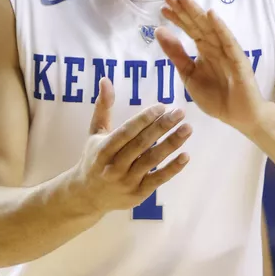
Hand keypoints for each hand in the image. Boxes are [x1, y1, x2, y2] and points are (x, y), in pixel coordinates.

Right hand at [71, 77, 191, 212]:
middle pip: (141, 144)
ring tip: (187, 128)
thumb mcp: (95, 133)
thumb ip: (103, 107)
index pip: (127, 132)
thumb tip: (106, 79)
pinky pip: (158, 179)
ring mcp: (126, 181)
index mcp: (102, 149)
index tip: (162, 106)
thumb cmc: (94, 158)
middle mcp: (114, 166)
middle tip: (180, 112)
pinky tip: (186, 155)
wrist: (87, 196)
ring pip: (152, 160)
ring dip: (171, 144)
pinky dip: (172, 168)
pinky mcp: (138, 194)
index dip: (145, 118)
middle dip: (162, 126)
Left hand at [156, 0, 264, 134]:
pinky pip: (228, 41)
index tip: (162, 6)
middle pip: (197, 24)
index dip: (176, 17)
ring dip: (198, 13)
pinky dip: (220, 28)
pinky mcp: (238, 59)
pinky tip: (211, 15)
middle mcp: (215, 45)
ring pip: (210, 28)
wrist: (239, 116)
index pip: (189, 28)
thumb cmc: (216, 97)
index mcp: (204, 49)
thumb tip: (159, 31)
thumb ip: (176, 54)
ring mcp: (227, 50)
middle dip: (183, 10)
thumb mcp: (189, 75)